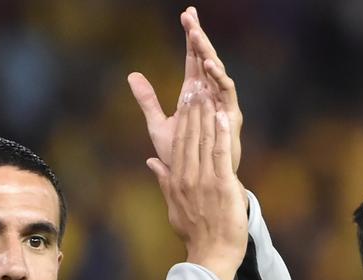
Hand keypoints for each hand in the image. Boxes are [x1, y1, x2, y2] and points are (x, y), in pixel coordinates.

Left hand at [128, 6, 242, 172]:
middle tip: (189, 14)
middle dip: (197, 36)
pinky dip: (218, 78)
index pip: (192, 59)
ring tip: (195, 35)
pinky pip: (226, 93)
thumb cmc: (180, 155)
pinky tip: (207, 65)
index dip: (189, 38)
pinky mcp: (230, 117)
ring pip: (215, 71)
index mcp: (193, 94)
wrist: (195, 181)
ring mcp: (220, 104)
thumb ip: (147, 99)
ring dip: (206, 52)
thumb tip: (132, 75)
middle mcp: (209, 95)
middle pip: (204, 58)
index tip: (186, 14)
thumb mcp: (158, 124)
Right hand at [146, 94, 247, 279]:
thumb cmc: (194, 233)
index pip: (178, 144)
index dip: (182, 119)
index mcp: (176, 180)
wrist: (210, 255)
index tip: (185, 99)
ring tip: (207, 92)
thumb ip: (164, 181)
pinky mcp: (222, 186)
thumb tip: (151, 163)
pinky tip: (222, 116)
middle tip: (194, 84)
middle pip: (188, 137)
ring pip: (203, 141)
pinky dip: (221, 134)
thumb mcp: (174, 207)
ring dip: (205, 115)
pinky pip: (220, 155)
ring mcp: (204, 181)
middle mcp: (187, 177)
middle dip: (192, 110)